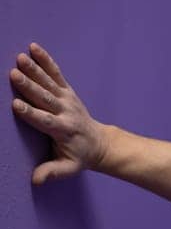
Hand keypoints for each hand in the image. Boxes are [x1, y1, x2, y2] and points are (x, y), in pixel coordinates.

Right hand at [9, 43, 108, 184]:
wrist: (100, 143)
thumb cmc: (79, 157)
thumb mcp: (68, 168)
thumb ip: (52, 172)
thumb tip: (36, 180)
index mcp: (63, 130)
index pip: (44, 120)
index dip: (30, 113)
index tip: (15, 105)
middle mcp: (65, 112)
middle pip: (45, 97)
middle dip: (29, 86)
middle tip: (13, 74)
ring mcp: (67, 99)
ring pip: (49, 82)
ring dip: (35, 69)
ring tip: (20, 57)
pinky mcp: (67, 91)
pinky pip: (56, 74)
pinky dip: (46, 60)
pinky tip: (34, 48)